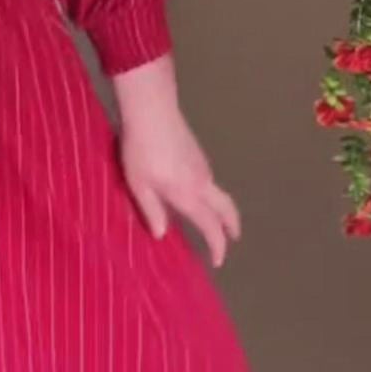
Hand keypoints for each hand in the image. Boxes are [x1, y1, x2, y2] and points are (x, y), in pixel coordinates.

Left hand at [118, 107, 240, 268]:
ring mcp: (203, 166)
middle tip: (232, 239)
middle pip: (227, 209)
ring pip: (218, 193)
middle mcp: (202, 183)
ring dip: (220, 209)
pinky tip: (194, 193)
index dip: (217, 246)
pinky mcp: (198, 153)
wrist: (151, 111)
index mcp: (188, 195)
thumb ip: (152, 211)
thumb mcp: (139, 185)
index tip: (219, 260)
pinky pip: (209, 181)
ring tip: (209, 220)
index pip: (211, 226)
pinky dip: (210, 194)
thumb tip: (163, 235)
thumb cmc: (140, 151)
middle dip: (232, 227)